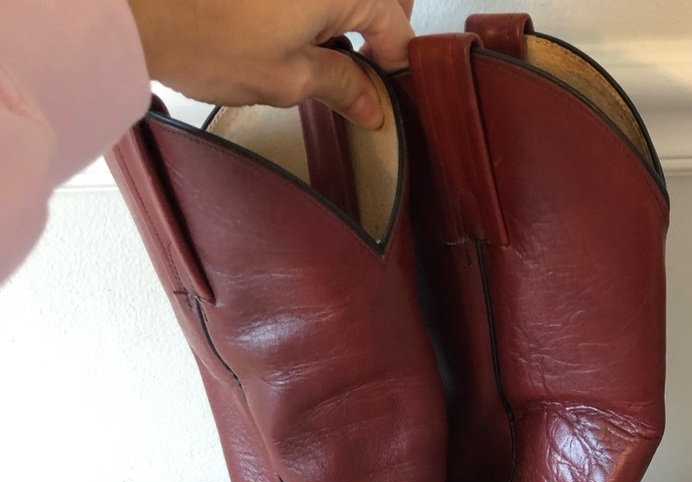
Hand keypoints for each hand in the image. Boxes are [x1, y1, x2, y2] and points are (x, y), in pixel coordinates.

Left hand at [126, 0, 414, 127]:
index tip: (381, 93)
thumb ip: (341, 86)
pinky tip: (288, 24)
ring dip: (343, 15)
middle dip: (374, 28)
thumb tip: (370, 103)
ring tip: (319, 48)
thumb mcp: (288, 78)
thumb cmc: (203, 35)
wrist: (137, 7)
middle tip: (354, 71)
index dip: (393, 67)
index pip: (396, 26)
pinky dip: (308, 6)